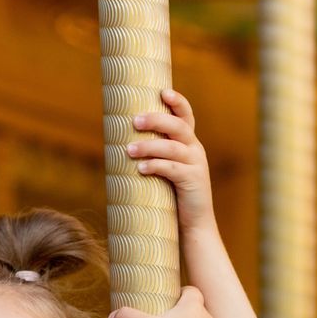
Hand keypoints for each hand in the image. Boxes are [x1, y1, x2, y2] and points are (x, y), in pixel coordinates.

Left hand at [128, 90, 213, 234]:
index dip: (177, 102)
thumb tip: (120, 144)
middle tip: (135, 121)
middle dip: (156, 120)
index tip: (163, 91)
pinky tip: (140, 168)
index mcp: (189, 144)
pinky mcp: (193, 182)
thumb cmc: (174, 197)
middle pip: (178, 126)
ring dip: (149, 147)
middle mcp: (195, 150)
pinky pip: (173, 169)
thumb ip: (154, 156)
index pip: (186, 116)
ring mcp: (196, 165)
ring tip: (128, 150)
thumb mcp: (166, 171)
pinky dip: (156, 166)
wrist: (195, 226)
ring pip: (173, 147)